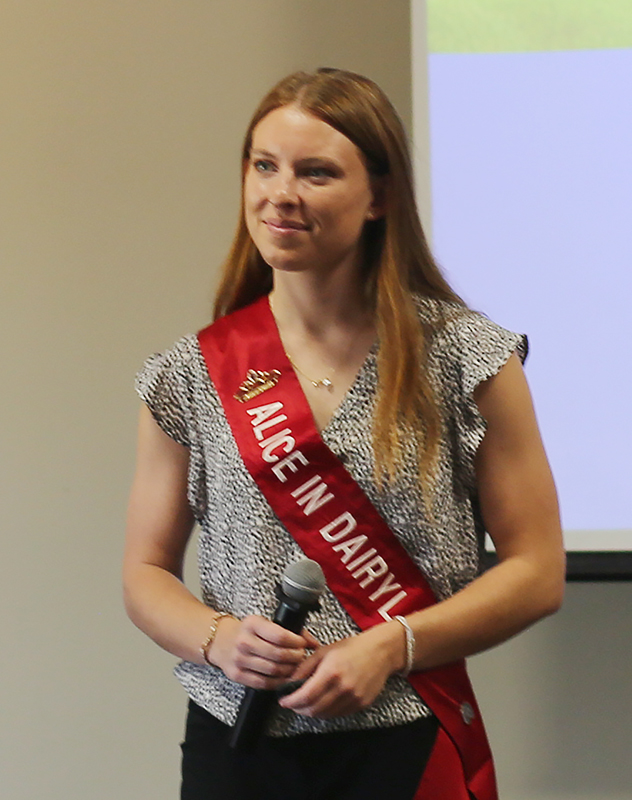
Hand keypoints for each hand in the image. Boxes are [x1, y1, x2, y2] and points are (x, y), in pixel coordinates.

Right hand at [209, 615, 319, 689]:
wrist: (220, 641)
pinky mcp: (237, 675)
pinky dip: (277, 682)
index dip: (296, 642)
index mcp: (252, 624)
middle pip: (278, 655)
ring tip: (294, 666)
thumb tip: (314, 643)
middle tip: (301, 656)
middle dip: (295, 657)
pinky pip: (263, 683)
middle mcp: (244, 641)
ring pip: (272, 670)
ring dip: (288, 670)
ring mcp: (239, 659)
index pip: (280, 636)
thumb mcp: (264, 623)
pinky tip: (283, 677)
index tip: (302, 644)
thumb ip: (290, 631)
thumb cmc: (247, 631)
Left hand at [278, 621, 404, 718]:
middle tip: (292, 702)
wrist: (380, 652)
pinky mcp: (361, 705)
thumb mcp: (324, 651)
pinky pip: (338, 714)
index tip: (283, 700)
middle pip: (314, 710)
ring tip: (306, 702)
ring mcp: (353, 698)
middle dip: (298, 708)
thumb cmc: (352, 648)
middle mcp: (343, 688)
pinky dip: (326, 711)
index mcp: (332, 671)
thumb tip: (289, 681)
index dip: (291, 701)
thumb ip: (305, 667)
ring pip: (325, 715)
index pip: (306, 696)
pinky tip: (323, 701)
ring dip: (312, 711)